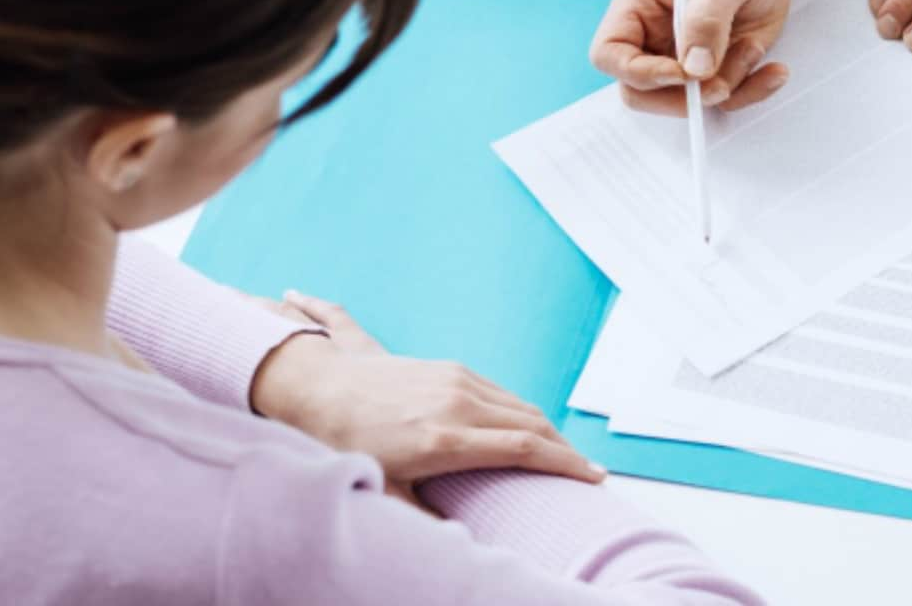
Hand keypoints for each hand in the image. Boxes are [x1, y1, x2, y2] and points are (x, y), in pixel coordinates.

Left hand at [248, 292, 604, 485]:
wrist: (315, 382)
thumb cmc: (343, 441)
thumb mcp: (381, 490)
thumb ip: (422, 519)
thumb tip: (457, 544)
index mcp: (446, 437)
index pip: (526, 448)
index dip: (568, 464)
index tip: (596, 478)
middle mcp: (458, 401)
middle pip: (533, 424)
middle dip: (565, 449)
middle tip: (586, 473)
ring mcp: (456, 378)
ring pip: (520, 405)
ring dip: (546, 429)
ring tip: (561, 454)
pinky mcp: (450, 367)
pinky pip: (501, 392)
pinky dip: (522, 412)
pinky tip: (525, 428)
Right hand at [591, 0, 797, 115]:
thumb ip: (707, 18)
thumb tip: (695, 68)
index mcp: (638, 5)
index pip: (609, 54)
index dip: (637, 73)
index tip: (681, 73)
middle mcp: (652, 36)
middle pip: (639, 91)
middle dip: (681, 97)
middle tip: (720, 86)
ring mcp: (682, 57)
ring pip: (686, 101)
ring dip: (726, 86)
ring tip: (753, 48)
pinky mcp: (713, 69)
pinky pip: (724, 98)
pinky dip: (751, 90)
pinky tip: (774, 71)